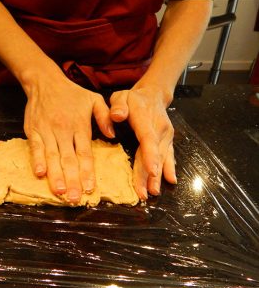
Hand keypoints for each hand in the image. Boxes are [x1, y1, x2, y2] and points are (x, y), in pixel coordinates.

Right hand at [23, 66, 113, 203]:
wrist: (44, 82)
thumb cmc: (71, 93)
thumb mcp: (94, 100)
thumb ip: (104, 117)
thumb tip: (113, 135)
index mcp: (80, 126)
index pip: (84, 153)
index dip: (87, 171)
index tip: (90, 188)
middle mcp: (63, 131)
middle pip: (69, 159)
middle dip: (72, 181)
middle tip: (75, 199)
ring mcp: (46, 131)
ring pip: (52, 157)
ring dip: (55, 176)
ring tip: (60, 192)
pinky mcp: (33, 131)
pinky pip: (35, 148)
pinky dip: (37, 161)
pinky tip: (40, 174)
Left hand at [109, 85, 176, 200]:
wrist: (153, 95)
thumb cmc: (132, 99)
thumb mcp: (121, 96)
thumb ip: (118, 105)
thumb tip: (117, 116)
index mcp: (146, 119)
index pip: (148, 139)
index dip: (150, 156)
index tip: (151, 171)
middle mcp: (159, 129)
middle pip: (154, 154)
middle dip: (150, 174)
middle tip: (145, 192)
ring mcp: (166, 136)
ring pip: (161, 158)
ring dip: (158, 176)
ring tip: (153, 191)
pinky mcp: (168, 141)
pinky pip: (169, 156)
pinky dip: (169, 168)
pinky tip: (170, 180)